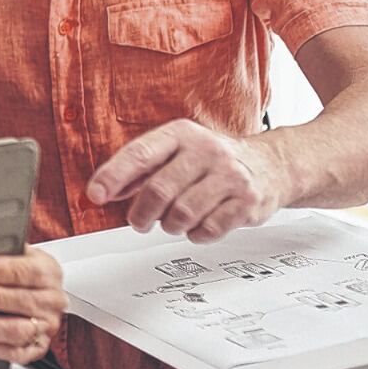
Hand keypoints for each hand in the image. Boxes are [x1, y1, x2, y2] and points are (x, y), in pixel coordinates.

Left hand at [0, 249, 65, 363]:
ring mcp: (46, 327)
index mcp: (49, 272)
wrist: (30, 292)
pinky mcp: (36, 348)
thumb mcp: (13, 254)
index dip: (4, 272)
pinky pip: (14, 352)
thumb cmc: (16, 270)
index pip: (30, 271)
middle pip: (23, 302)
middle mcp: (52, 301)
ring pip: (18, 330)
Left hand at [86, 119, 285, 242]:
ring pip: (183, 214)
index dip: (113, 177)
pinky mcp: (248, 202)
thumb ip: (140, 169)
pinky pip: (209, 229)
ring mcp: (230, 176)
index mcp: (182, 134)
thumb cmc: (211, 160)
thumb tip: (104, 190)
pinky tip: (197, 225)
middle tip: (138, 221)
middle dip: (141, 213)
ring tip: (172, 220)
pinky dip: (195, 234)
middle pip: (159, 190)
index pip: (140, 154)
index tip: (95, 195)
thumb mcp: (175, 151)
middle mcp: (207, 151)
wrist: (272, 164)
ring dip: (170, 225)